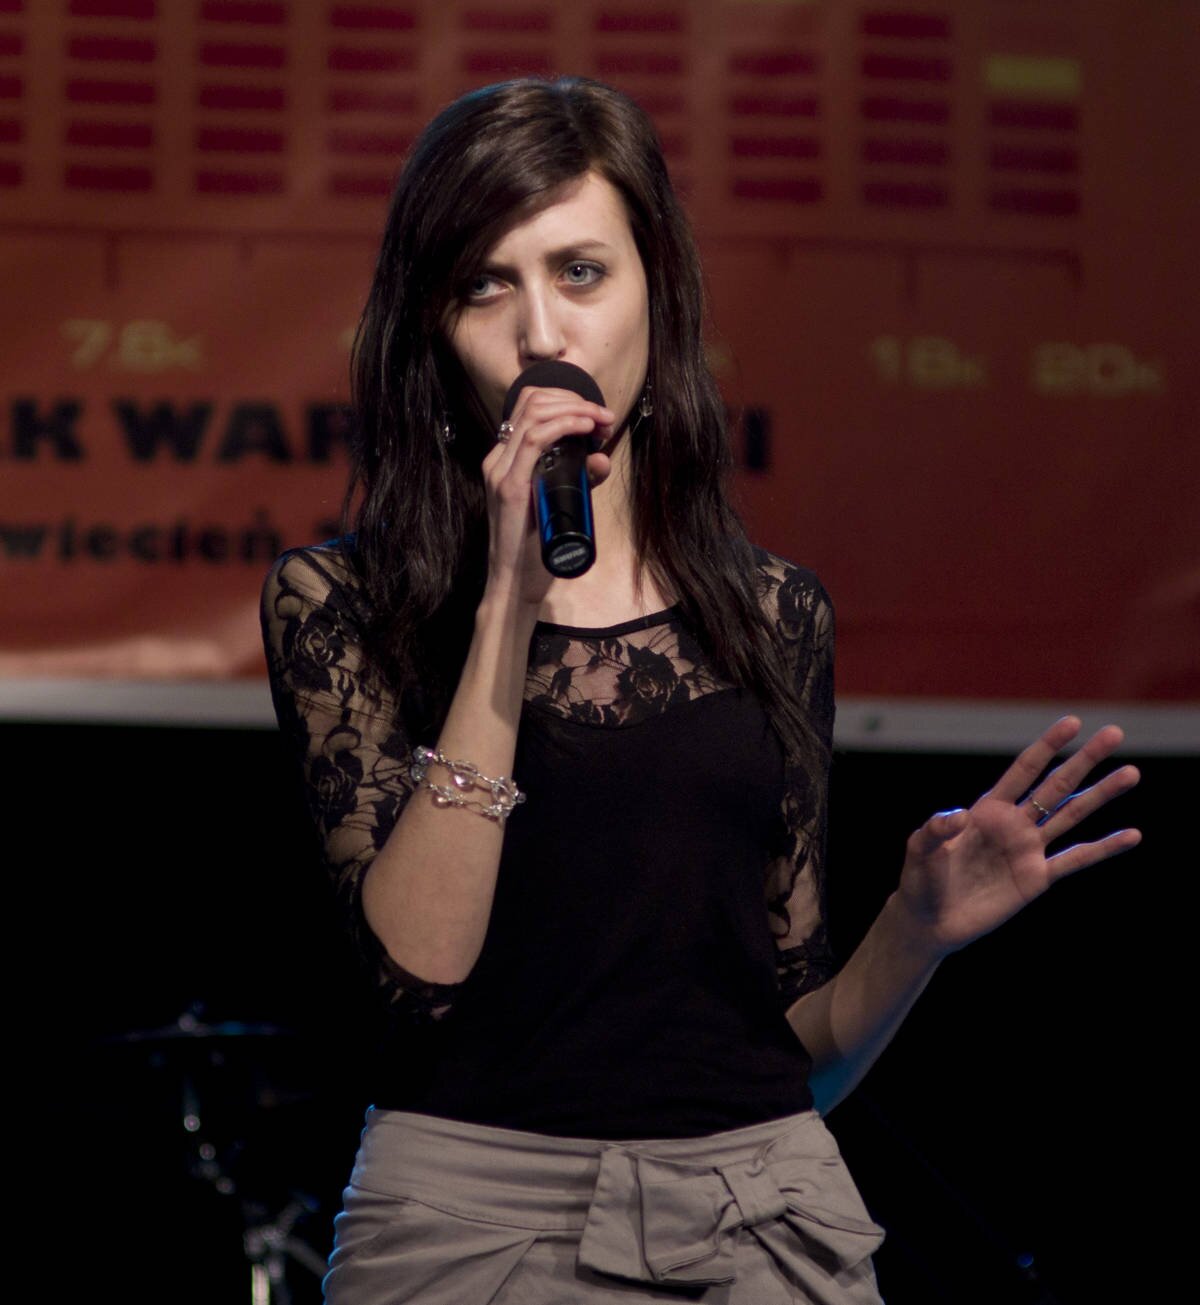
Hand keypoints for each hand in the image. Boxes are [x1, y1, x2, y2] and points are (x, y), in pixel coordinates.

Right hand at [481, 385, 613, 604]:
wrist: (515, 584)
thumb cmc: (536, 549)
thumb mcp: (561, 504)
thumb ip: (579, 481)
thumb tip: (602, 460)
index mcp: (505, 460)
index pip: (529, 406)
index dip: (566, 399)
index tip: (597, 415)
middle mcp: (497, 459)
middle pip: (532, 400)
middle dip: (575, 399)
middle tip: (604, 417)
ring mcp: (500, 471)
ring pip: (534, 412)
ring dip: (574, 408)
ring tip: (600, 420)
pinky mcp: (509, 487)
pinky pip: (533, 439)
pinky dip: (564, 425)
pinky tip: (585, 427)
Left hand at [894, 717, 1140, 957]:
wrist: (930, 920)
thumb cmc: (921, 878)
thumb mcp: (920, 848)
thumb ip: (937, 828)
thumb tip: (961, 816)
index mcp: (987, 808)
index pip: (1023, 770)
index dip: (1047, 746)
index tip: (1072, 722)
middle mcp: (1014, 824)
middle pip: (1056, 785)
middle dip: (1084, 759)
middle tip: (1114, 733)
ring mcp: (1028, 850)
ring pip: (1072, 815)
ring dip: (1101, 794)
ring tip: (1131, 773)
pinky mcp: (1036, 878)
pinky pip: (1075, 860)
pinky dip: (1104, 848)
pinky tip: (1132, 835)